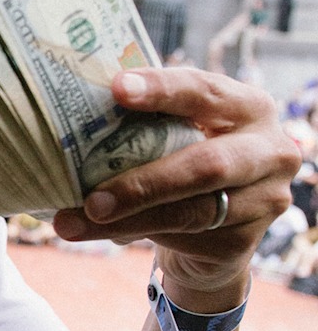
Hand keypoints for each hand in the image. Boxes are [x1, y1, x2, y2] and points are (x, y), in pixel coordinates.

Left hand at [52, 67, 300, 311]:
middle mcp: (269, 150)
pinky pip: (182, 238)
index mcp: (245, 105)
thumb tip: (61, 113)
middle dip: (143, 183)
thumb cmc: (179, 154)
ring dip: (126, 218)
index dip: (161, 89)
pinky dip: (134, 232)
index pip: (203, 90)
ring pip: (189, 212)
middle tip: (90, 198)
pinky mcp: (244, 242)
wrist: (212, 224)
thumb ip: (141, 120)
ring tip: (74, 221)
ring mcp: (264, 200)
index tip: (116, 88)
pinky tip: (99, 231)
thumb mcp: (171, 130)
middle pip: (207, 165)